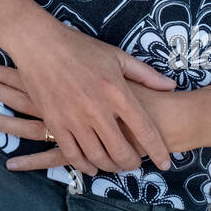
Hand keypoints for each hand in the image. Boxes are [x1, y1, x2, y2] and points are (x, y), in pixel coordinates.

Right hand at [0, 19, 177, 176]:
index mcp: (117, 91)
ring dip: (110, 166)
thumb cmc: (80, 47)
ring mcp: (74, 118)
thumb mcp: (116, 56)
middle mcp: (98, 109)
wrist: (39, 43)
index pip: (144, 129)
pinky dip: (84, 165)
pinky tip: (91, 166)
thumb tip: (171, 87)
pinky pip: (72, 154)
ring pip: (97, 157)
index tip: (166, 162)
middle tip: (135, 163)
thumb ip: (145, 75)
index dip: (158, 150)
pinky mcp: (55, 122)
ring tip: (115, 165)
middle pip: (121, 151)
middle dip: (132, 163)